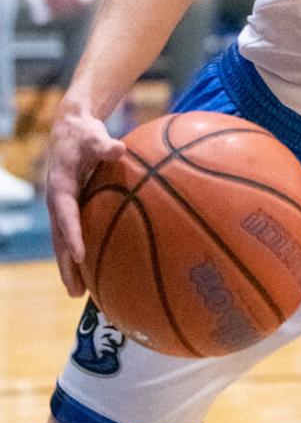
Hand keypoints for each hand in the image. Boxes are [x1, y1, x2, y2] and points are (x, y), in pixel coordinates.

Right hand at [45, 97, 125, 294]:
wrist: (70, 129)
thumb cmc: (84, 133)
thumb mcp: (93, 136)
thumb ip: (104, 144)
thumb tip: (120, 148)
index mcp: (60, 187)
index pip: (66, 216)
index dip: (73, 236)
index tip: (81, 256)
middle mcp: (58, 202)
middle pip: (60, 240)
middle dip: (67, 266)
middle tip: (76, 292)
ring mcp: (62, 207)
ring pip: (64, 243)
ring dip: (70, 267)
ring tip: (79, 293)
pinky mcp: (70, 208)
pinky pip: (73, 234)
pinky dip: (79, 253)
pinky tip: (93, 269)